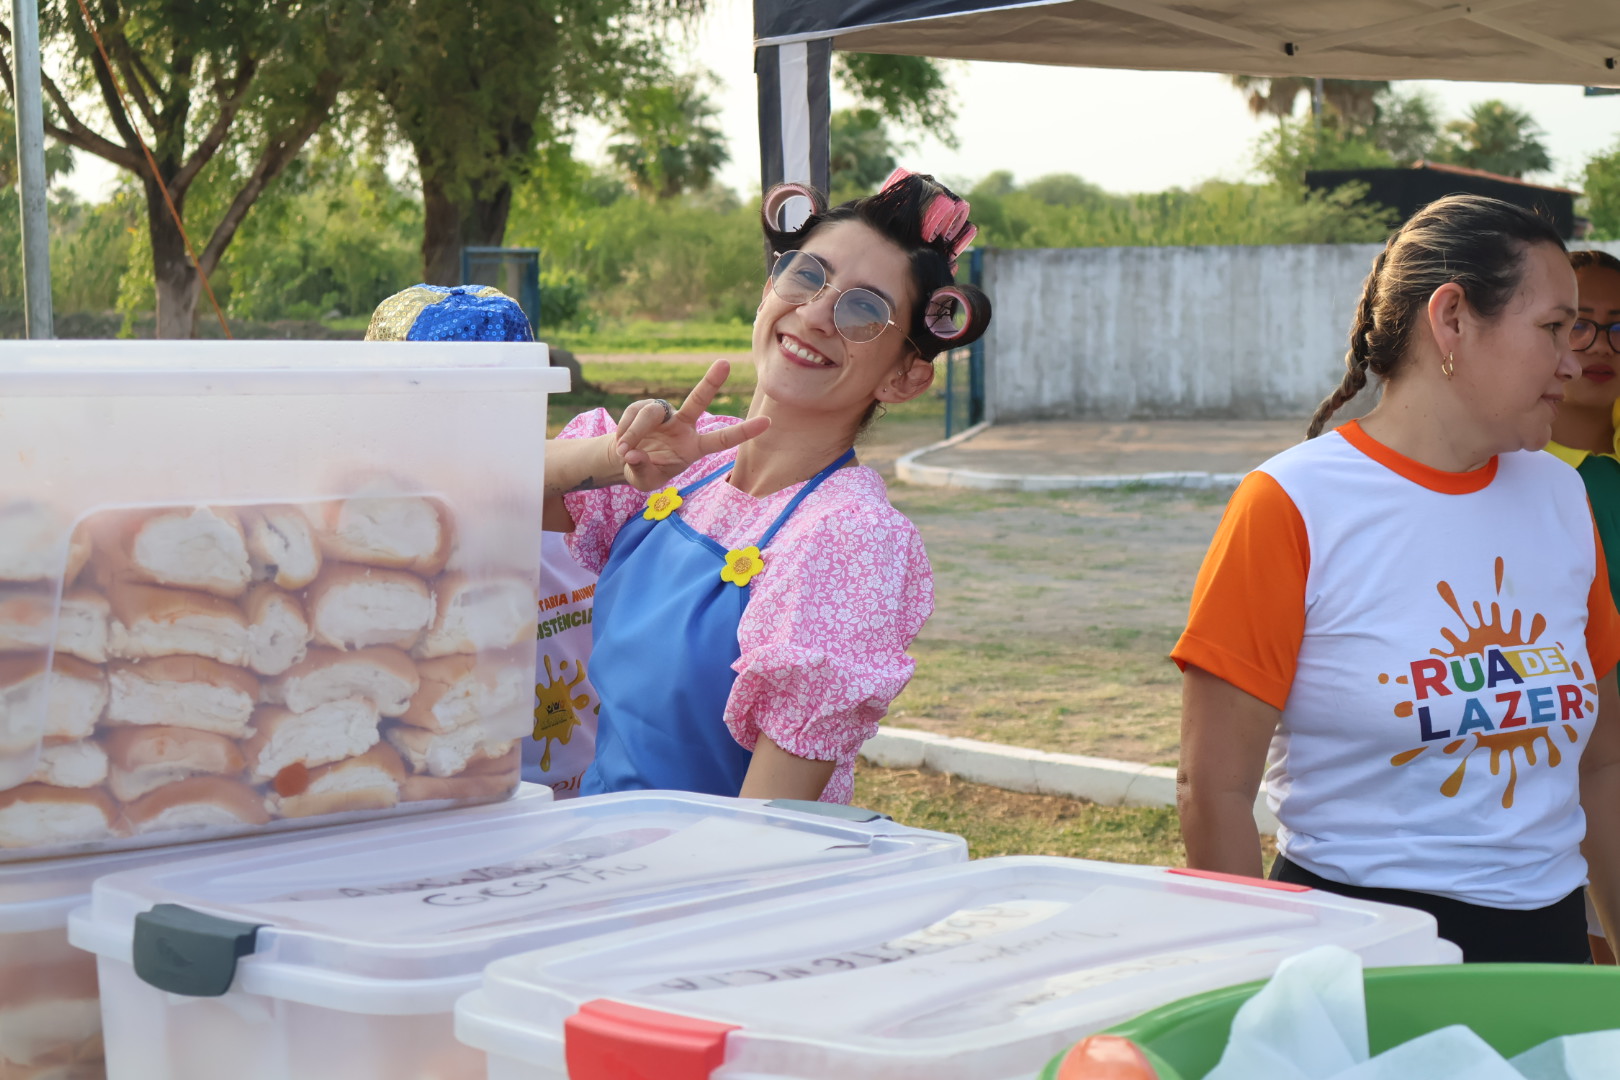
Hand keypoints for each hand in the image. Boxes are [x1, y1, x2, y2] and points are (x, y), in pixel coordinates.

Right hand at [613, 359, 769, 490]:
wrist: (626, 459)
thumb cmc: (644, 471)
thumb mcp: (644, 480)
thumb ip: (642, 468)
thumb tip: (633, 453)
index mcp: (694, 447)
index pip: (722, 439)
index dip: (743, 431)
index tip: (767, 422)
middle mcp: (683, 426)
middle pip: (698, 400)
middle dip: (711, 381)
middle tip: (725, 362)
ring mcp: (665, 414)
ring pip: (651, 413)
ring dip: (635, 432)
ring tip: (626, 451)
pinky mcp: (644, 407)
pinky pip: (633, 414)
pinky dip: (624, 430)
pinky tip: (621, 443)